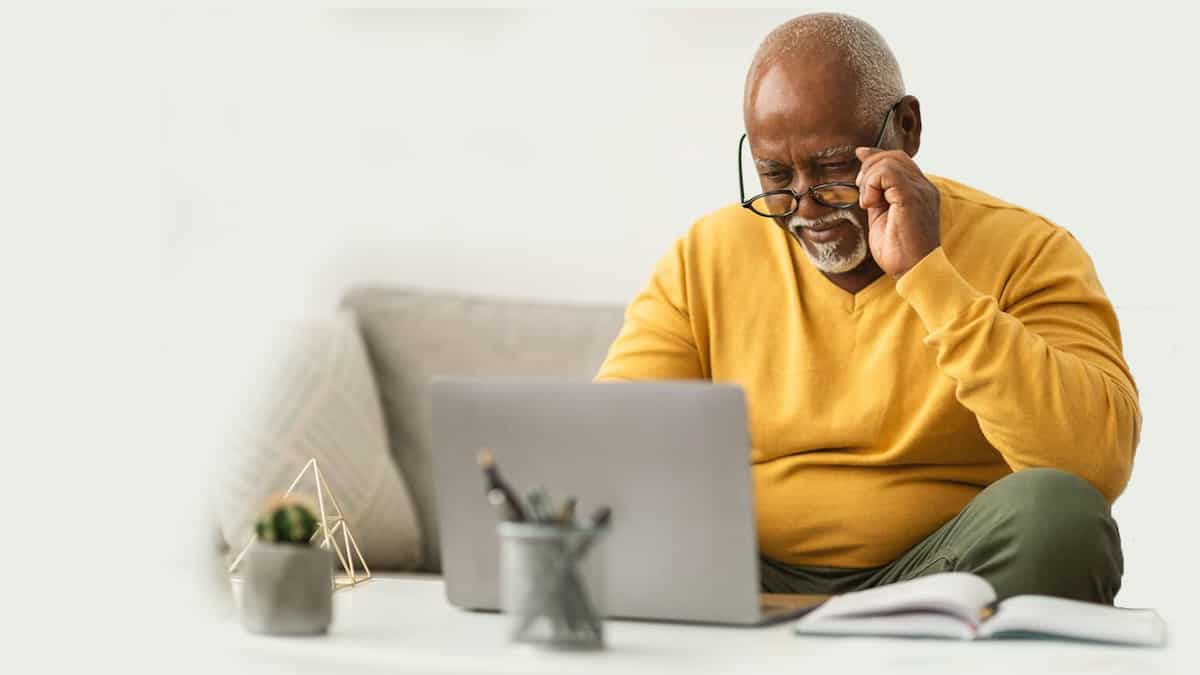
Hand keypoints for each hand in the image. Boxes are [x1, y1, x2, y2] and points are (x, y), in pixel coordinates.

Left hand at [854, 147, 940, 277]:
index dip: (876, 155)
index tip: (860, 156)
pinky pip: (887, 173)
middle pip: (894, 156)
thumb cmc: (899, 251)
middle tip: (862, 192)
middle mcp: (924, 187)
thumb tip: (865, 176)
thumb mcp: (882, 217)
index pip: (900, 160)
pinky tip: (870, 204)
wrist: (913, 270)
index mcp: (919, 191)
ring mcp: (921, 190)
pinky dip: (872, 185)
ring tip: (867, 202)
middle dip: (870, 166)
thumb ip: (877, 195)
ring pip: (889, 161)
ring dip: (869, 179)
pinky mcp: (912, 197)